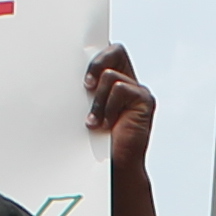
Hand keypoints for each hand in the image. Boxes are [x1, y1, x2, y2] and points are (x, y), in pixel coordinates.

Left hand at [87, 44, 157, 170]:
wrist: (115, 165)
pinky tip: (107, 124)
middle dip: (96, 63)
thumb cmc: (97, 142)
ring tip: (94, 121)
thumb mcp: (87, 109)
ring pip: (110, 75)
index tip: (80, 63)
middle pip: (115, 50)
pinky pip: (119, 89)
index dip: (95, 53)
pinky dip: (108, 107)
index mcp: (114, 82)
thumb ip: (86, 90)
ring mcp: (138, 91)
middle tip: (86, 85)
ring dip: (98, 100)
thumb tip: (71, 74)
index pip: (107, 53)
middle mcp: (128, 82)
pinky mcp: (144, 99)